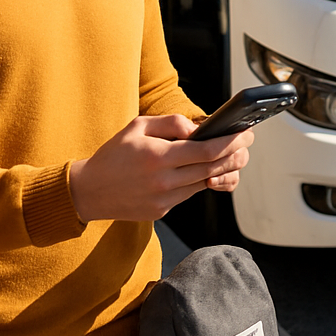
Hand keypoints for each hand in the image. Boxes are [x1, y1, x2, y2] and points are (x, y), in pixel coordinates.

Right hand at [68, 114, 252, 222]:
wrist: (89, 191)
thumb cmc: (114, 154)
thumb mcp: (138, 126)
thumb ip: (171, 123)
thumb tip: (198, 129)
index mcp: (158, 158)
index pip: (207, 152)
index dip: (231, 143)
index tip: (245, 134)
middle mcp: (164, 182)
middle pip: (212, 169)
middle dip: (235, 155)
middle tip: (247, 143)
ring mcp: (164, 200)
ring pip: (204, 183)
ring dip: (222, 169)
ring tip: (233, 154)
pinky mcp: (162, 212)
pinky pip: (189, 194)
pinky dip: (201, 180)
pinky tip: (206, 168)